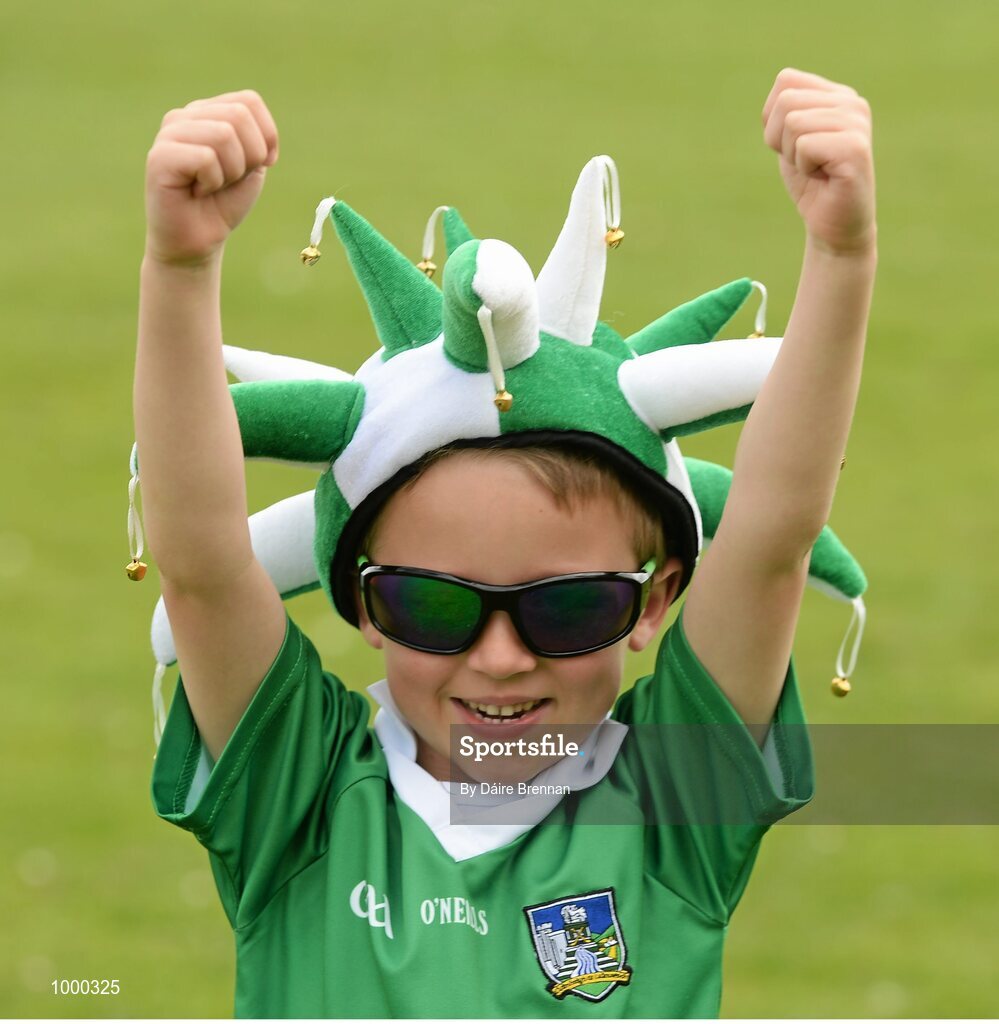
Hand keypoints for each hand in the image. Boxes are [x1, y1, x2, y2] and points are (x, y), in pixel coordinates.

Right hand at [144, 90, 278, 266]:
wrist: (197, 241)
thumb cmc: (223, 203)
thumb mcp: (251, 166)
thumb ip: (257, 137)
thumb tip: (258, 128)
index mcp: (207, 112)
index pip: (249, 101)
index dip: (266, 138)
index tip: (256, 165)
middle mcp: (185, 115)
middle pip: (239, 115)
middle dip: (249, 157)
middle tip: (229, 179)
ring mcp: (169, 133)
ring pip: (224, 134)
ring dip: (231, 171)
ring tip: (211, 185)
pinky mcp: (160, 156)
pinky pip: (206, 158)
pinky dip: (213, 181)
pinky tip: (196, 192)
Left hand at [762, 69, 875, 255]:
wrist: (834, 226)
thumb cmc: (812, 184)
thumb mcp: (790, 142)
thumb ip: (786, 112)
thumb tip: (780, 90)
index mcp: (837, 95)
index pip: (785, 81)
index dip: (773, 120)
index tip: (793, 146)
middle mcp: (852, 102)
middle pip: (785, 101)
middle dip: (780, 139)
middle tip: (804, 161)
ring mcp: (857, 123)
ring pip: (792, 122)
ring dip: (793, 156)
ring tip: (815, 169)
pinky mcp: (855, 147)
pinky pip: (805, 145)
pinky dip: (804, 168)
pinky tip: (824, 177)